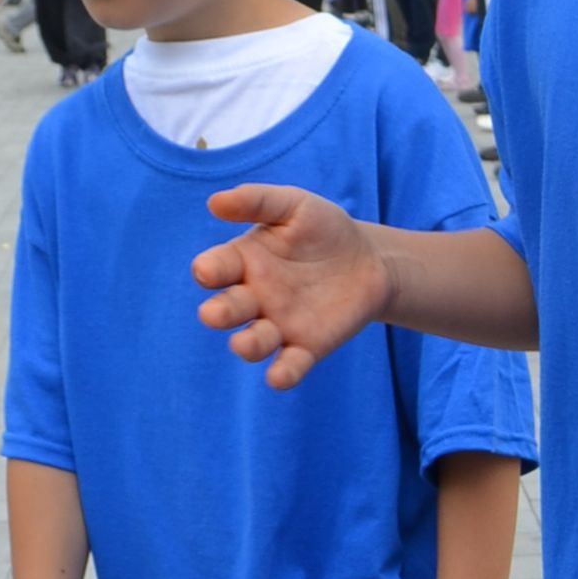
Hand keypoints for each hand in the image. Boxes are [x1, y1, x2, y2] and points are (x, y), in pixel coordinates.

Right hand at [193, 184, 388, 389]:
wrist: (369, 260)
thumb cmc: (323, 229)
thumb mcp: (294, 205)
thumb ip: (257, 201)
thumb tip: (214, 202)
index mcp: (243, 261)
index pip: (215, 268)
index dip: (208, 271)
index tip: (209, 272)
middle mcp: (253, 297)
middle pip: (226, 309)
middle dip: (219, 313)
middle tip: (217, 314)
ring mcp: (277, 324)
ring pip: (252, 342)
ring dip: (247, 346)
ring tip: (246, 344)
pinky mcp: (306, 346)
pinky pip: (289, 366)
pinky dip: (282, 374)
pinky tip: (280, 378)